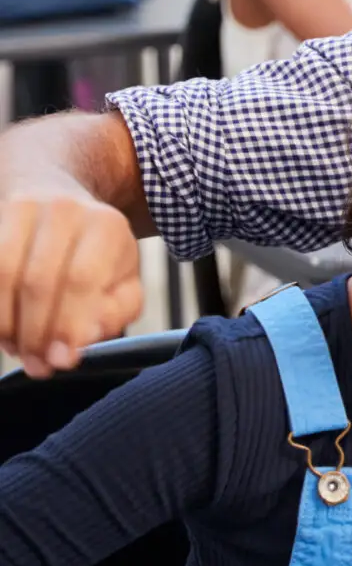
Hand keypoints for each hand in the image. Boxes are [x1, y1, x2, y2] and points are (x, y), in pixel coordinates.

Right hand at [0, 194, 143, 377]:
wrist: (62, 201)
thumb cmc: (97, 254)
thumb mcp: (124, 280)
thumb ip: (117, 311)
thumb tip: (85, 338)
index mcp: (105, 226)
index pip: (82, 279)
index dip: (68, 325)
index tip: (62, 360)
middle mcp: (64, 211)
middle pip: (38, 282)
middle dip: (35, 334)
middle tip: (38, 365)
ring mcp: (22, 209)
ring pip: (2, 274)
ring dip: (6, 324)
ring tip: (18, 350)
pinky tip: (4, 330)